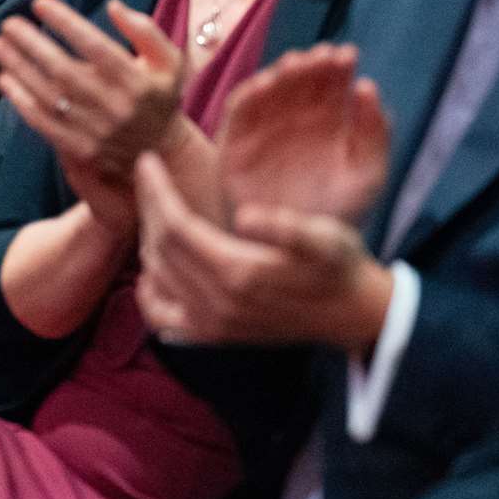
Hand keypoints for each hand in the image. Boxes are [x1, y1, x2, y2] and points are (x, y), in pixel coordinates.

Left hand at [0, 0, 186, 235]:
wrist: (161, 151)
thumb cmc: (159, 96)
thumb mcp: (169, 60)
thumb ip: (146, 30)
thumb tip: (113, 6)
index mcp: (136, 81)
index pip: (95, 46)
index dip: (65, 23)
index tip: (39, 2)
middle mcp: (115, 106)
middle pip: (65, 70)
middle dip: (32, 44)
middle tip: (8, 23)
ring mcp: (96, 131)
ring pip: (49, 97)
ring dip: (19, 70)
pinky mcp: (81, 149)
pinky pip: (44, 124)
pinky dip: (21, 102)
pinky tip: (4, 80)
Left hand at [135, 151, 392, 352]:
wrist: (352, 316)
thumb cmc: (338, 267)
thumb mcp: (326, 237)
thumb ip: (286, 227)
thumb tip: (245, 216)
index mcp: (239, 273)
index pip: (176, 226)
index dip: (157, 192)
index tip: (146, 161)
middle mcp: (217, 303)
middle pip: (161, 248)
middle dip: (148, 207)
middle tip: (146, 175)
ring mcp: (212, 324)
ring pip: (157, 276)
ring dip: (147, 238)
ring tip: (153, 206)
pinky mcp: (213, 336)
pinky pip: (161, 316)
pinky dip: (148, 290)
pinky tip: (153, 266)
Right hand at [216, 44, 389, 222]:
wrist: (302, 250)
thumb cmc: (338, 212)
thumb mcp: (367, 176)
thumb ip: (374, 135)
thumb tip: (367, 86)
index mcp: (326, 122)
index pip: (329, 84)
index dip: (336, 66)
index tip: (347, 56)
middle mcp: (293, 119)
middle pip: (298, 80)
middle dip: (310, 64)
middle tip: (322, 55)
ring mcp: (263, 129)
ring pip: (268, 89)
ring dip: (280, 73)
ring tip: (295, 64)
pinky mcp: (235, 142)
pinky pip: (238, 113)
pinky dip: (248, 95)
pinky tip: (264, 85)